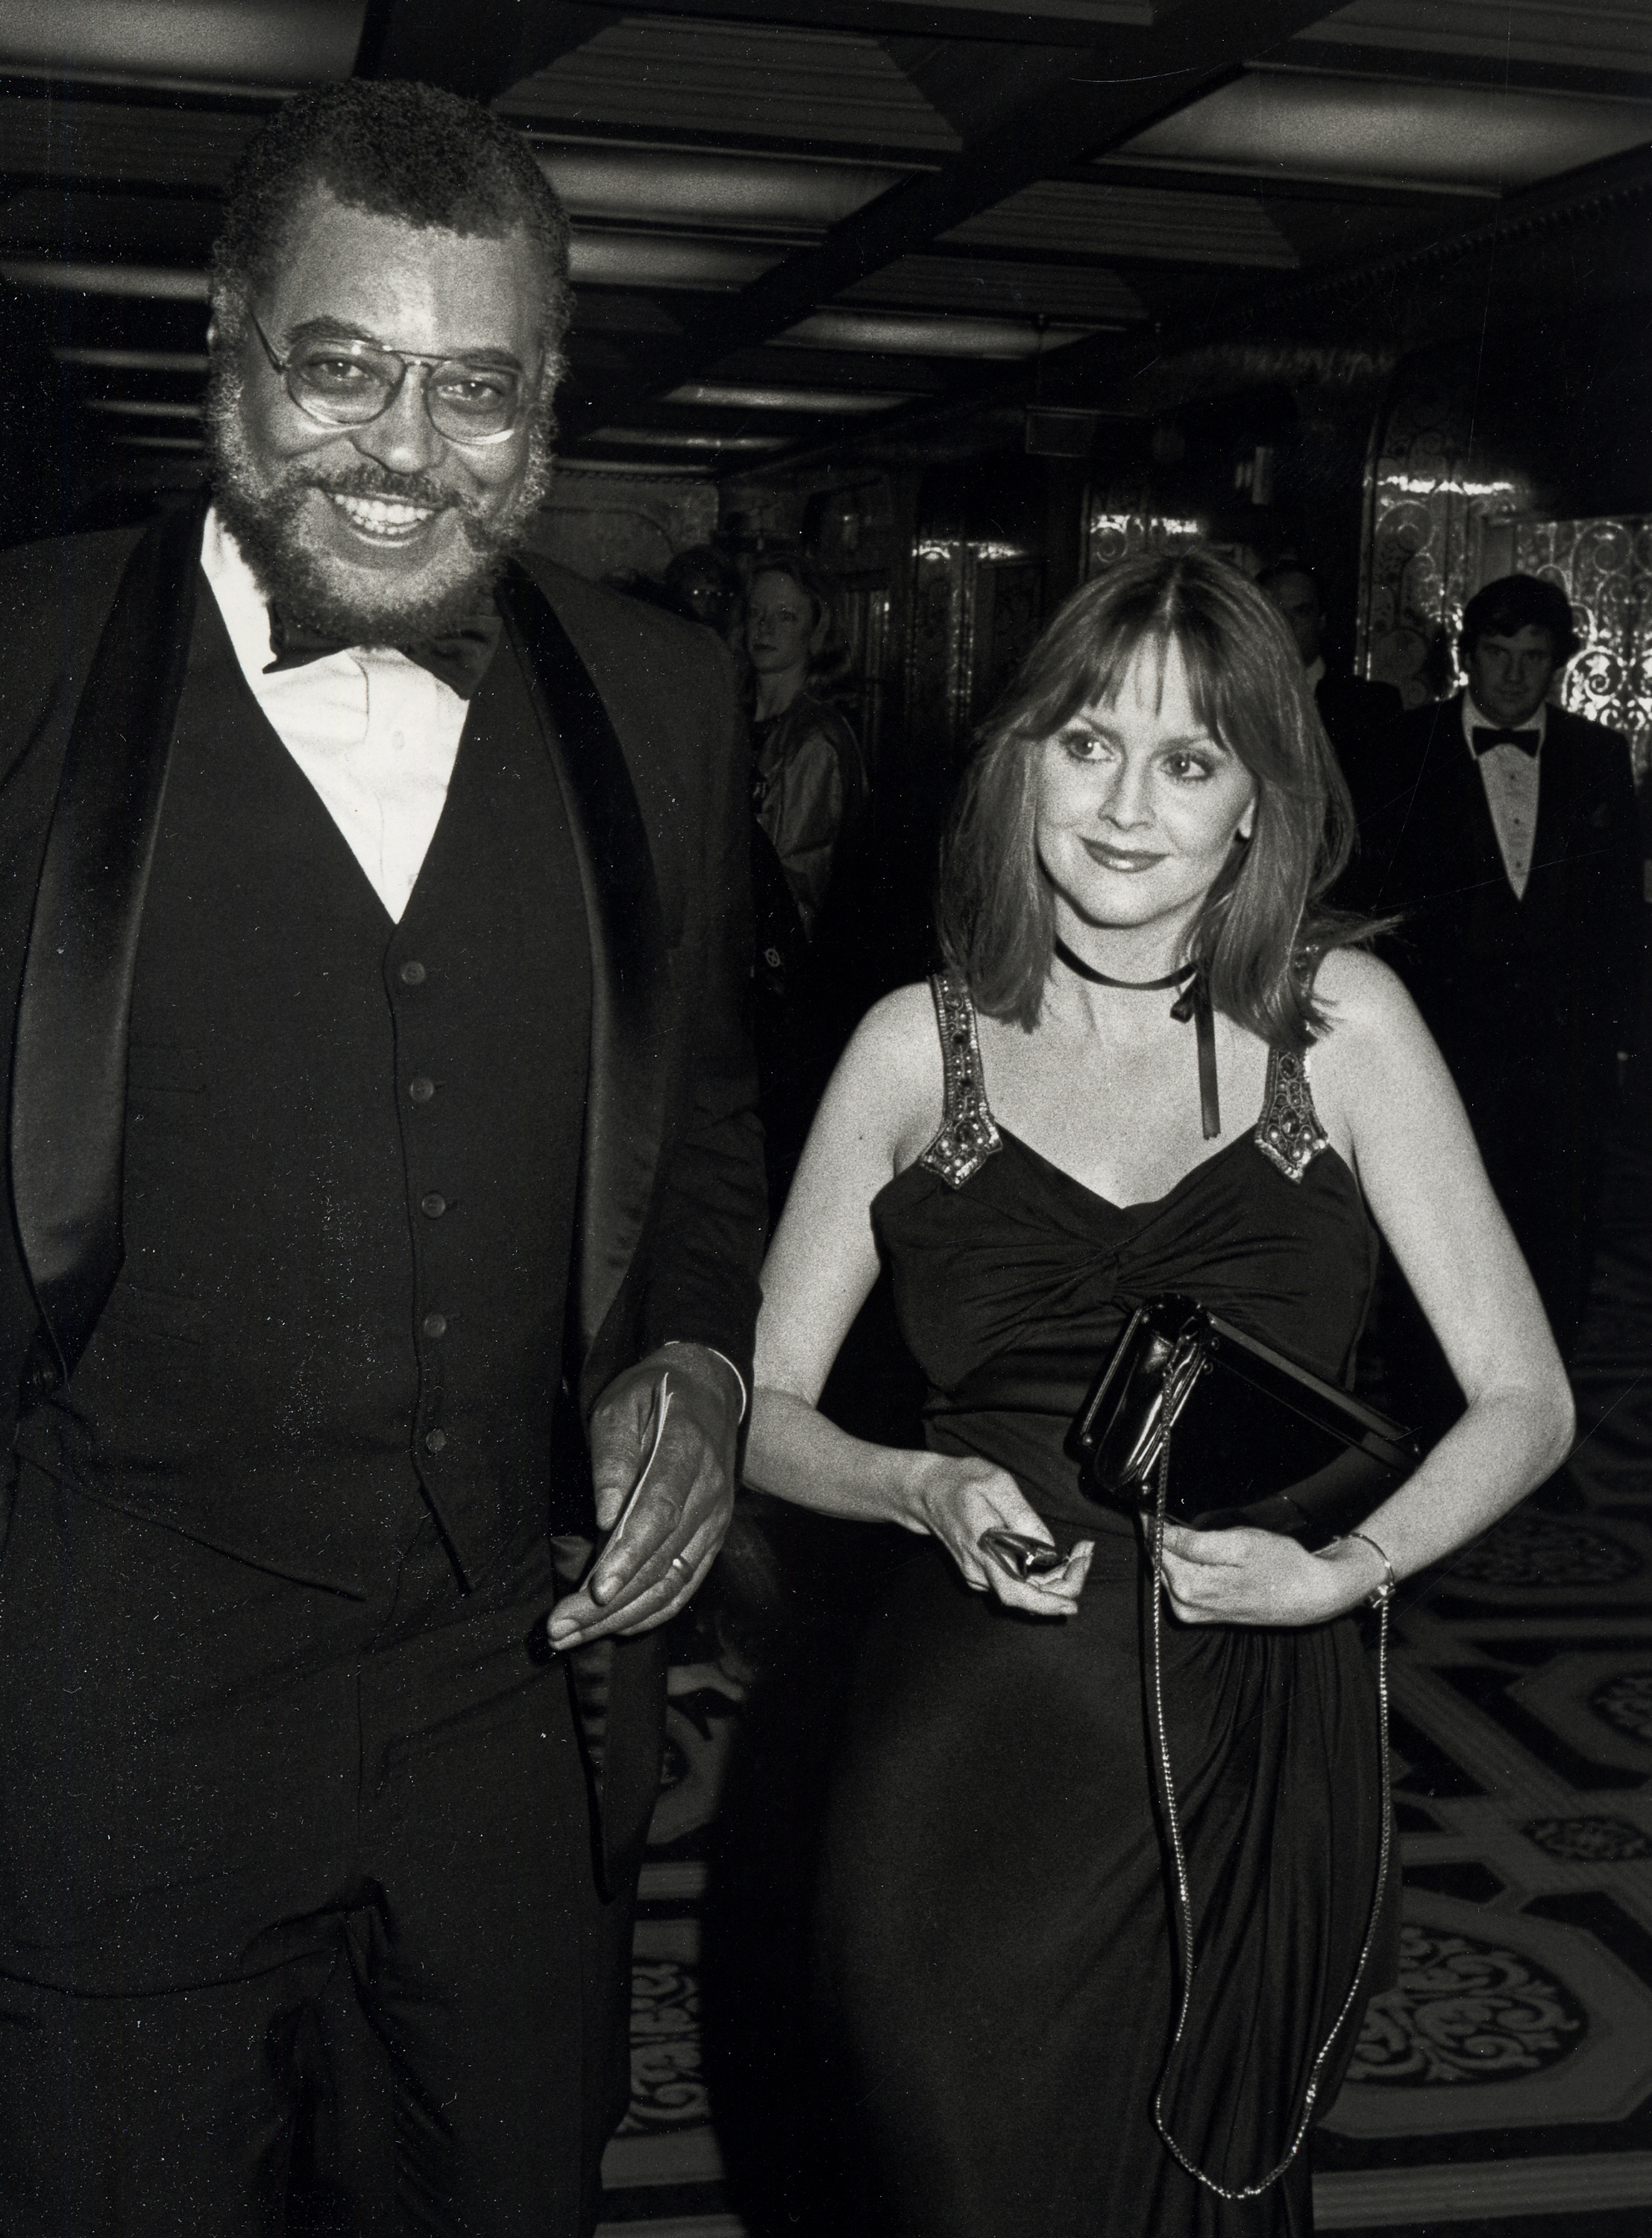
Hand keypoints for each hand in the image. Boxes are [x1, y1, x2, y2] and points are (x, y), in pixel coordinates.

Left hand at [546, 1345, 739, 1650]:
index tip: (595, 1589)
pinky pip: (684, 1585)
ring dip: (623, 1617)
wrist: (707, 1390)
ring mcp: (716, 1520)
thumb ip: (613, 1457)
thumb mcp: (620, 1405)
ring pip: (672, 1583)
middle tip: (559, 1628)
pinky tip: (613, 1626)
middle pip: (661, 1559)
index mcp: (687, 1449)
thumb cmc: (652, 1395)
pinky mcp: (712, 1539)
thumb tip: (605, 1517)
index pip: (660, 1512)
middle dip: (609, 1602)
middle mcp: (710, 1492)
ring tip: (572, 1635)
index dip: (629, 1555)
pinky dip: (650, 1612)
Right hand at [904, 1451, 1092, 1617]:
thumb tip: (1048, 1549)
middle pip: (1028, 1599)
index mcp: (984, 1550)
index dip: (1050, 1602)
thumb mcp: (997, 1483)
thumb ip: (1024, 1517)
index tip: (1075, 1597)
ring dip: (1057, 1580)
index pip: (1018, 1593)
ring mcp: (979, 1576)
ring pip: (1025, 1593)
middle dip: (1065, 1583)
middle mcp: (980, 1571)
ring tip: (1079, 1553)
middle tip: (1086, 1555)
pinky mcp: (982, 1574)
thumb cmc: (961, 1483)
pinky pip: (1017, 1584)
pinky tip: (1058, 1558)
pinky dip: (1042, 1577)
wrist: (927, 1492)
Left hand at [1157, 1522, 1385, 1627]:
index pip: (1158, 1546)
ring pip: (1168, 1570)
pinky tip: (1202, 1556)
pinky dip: (1184, 1565)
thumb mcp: (1238, 1543)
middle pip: (1160, 1560)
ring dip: (1174, 1551)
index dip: (1153, 1523)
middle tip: (1168, 1513)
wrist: (1309, 1596)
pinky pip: (1180, 1582)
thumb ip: (1193, 1542)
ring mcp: (1192, 1611)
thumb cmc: (1281, 1567)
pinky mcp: (1201, 1613)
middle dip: (1163, 1537)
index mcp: (1190, 1586)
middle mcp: (1185, 1604)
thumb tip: (1160, 1532)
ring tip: (1195, 1535)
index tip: (1147, 1506)